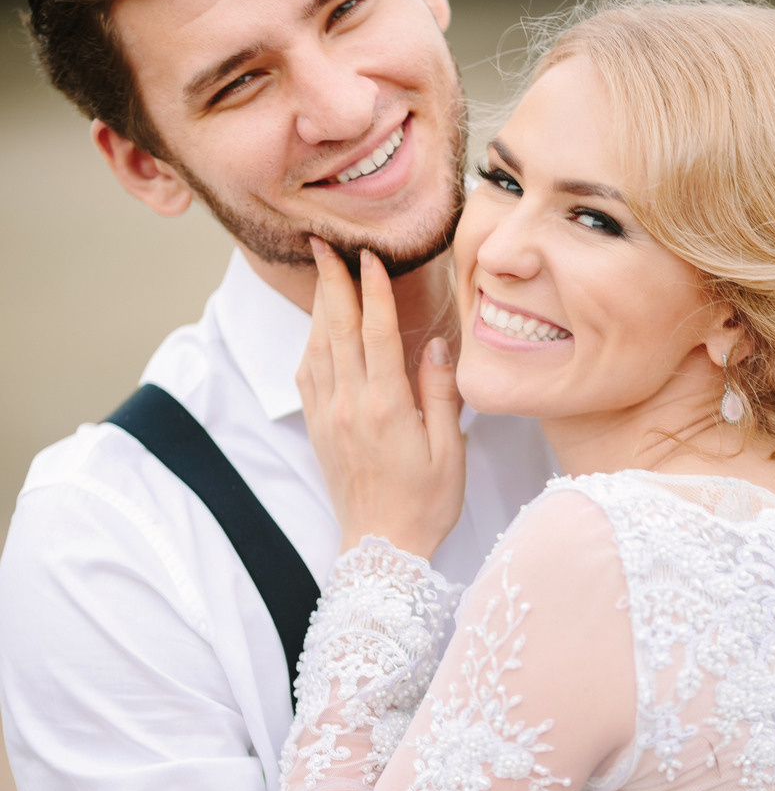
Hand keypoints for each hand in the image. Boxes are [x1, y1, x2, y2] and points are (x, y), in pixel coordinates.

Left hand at [298, 240, 464, 559]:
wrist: (382, 549)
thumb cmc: (425, 503)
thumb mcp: (450, 450)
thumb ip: (440, 392)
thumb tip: (435, 344)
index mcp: (386, 406)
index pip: (376, 332)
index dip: (372, 288)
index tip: (369, 254)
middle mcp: (350, 404)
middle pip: (336, 329)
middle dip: (331, 281)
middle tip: (322, 241)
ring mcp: (328, 416)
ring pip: (316, 347)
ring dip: (318, 306)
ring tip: (320, 273)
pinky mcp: (318, 429)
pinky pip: (308, 375)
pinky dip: (311, 343)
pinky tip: (317, 329)